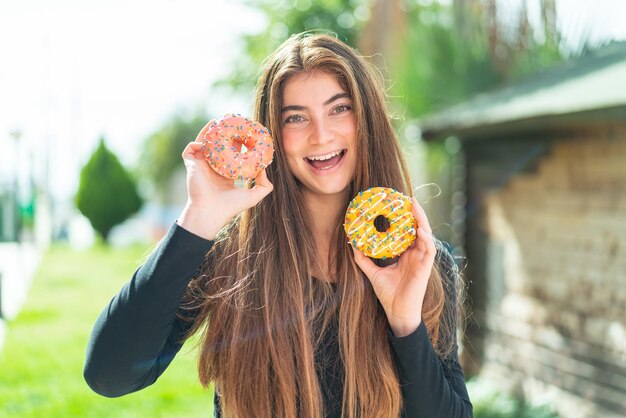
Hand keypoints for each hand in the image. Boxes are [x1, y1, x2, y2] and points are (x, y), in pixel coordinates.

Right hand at [176, 120, 273, 239]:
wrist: (211, 211)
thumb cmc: (231, 206)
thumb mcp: (254, 196)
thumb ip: (265, 185)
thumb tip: (264, 169)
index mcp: (226, 173)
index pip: (232, 154)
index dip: (239, 143)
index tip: (246, 134)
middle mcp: (213, 168)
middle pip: (218, 145)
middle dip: (224, 133)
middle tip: (232, 121)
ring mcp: (201, 165)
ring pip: (204, 143)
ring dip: (210, 131)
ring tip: (218, 121)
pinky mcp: (191, 164)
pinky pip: (192, 147)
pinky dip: (198, 139)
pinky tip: (209, 133)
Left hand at [352, 198, 435, 336]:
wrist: (397, 312)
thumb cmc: (388, 294)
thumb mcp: (372, 273)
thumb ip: (363, 258)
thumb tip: (351, 243)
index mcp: (406, 254)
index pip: (407, 231)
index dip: (405, 217)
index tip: (398, 203)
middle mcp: (415, 254)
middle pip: (418, 228)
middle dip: (415, 213)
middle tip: (408, 198)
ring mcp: (422, 260)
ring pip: (426, 235)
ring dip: (422, 220)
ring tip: (415, 207)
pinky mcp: (426, 268)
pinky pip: (429, 250)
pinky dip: (426, 238)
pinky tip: (420, 229)